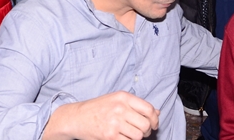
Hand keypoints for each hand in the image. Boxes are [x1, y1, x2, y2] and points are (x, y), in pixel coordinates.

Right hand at [44, 91, 158, 139]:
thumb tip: (157, 113)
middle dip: (146, 131)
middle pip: (145, 124)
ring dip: (137, 138)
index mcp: (123, 97)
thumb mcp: (117, 100)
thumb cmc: (98, 108)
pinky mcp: (109, 136)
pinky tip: (122, 137)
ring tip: (130, 134)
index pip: (148, 109)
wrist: (76, 117)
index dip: (154, 119)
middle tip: (142, 132)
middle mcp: (120, 108)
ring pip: (138, 136)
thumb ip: (136, 105)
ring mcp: (114, 123)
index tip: (153, 124)